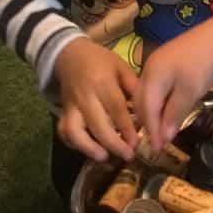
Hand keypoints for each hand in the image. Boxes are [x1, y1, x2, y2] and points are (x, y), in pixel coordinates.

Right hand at [55, 36, 138, 160]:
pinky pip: (64, 132)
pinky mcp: (63, 113)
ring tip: (104, 157)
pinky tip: (88, 151)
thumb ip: (134, 88)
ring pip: (75, 131)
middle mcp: (85, 97)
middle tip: (128, 155)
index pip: (116, 108)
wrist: (71, 55)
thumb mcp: (121, 67)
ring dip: (89, 148)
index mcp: (102, 82)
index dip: (126, 128)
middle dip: (113, 143)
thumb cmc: (101, 61)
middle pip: (97, 124)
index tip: (137, 143)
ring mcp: (71, 106)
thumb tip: (149, 110)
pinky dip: (74, 144)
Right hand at [135, 0, 212, 148]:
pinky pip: (155, 86)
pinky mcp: (165, 60)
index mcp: (152, 77)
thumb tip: (164, 138)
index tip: (157, 150)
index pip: (146, 110)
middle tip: (158, 142)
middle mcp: (148, 69)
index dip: (151, 131)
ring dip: (153, 112)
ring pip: (147, 94)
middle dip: (148, 123)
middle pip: (141, 102)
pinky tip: (167, 109)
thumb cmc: (203, 65)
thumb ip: (174, 115)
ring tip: (162, 129)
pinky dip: (158, 101)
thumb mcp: (190, 92)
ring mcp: (156, 63)